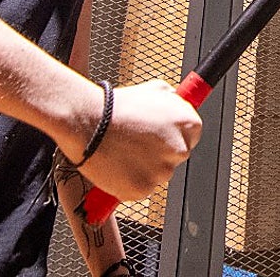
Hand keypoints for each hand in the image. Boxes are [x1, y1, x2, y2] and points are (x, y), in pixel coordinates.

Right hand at [80, 79, 201, 200]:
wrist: (87, 120)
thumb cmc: (116, 106)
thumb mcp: (154, 90)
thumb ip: (173, 102)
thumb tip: (181, 104)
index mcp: (187, 123)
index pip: (192, 135)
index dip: (173, 134)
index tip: (159, 134)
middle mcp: (180, 148)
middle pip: (177, 157)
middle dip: (160, 152)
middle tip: (136, 141)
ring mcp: (162, 171)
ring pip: (159, 174)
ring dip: (145, 167)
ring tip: (123, 149)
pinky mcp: (143, 188)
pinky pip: (141, 188)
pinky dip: (130, 181)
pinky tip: (117, 164)